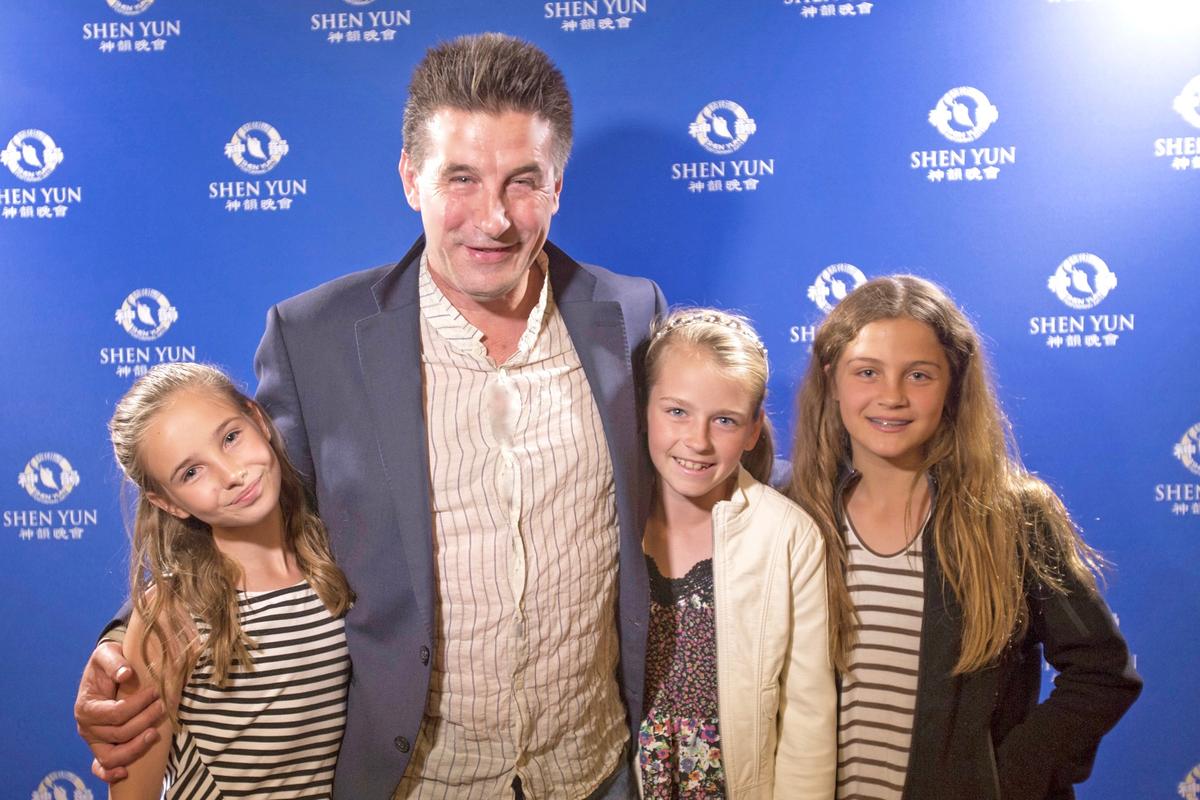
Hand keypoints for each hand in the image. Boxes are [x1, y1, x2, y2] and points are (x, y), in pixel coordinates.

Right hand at [73, 640, 163, 782]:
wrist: (107, 670)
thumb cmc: (109, 662)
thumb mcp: (108, 653)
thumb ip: (115, 662)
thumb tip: (126, 673)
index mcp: (86, 706)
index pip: (115, 714)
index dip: (137, 705)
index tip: (155, 691)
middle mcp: (86, 727)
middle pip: (118, 734)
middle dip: (144, 721)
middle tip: (162, 706)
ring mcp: (94, 740)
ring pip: (112, 756)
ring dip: (136, 747)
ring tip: (156, 733)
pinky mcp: (102, 747)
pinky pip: (102, 767)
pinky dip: (110, 773)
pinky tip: (125, 773)